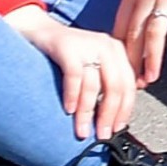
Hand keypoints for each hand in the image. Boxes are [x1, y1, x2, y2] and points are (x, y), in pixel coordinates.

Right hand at [8, 5, 136, 139]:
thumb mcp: (92, 65)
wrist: (38, 30)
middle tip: (103, 135)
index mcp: (118, 51)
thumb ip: (105, 82)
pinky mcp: (68, 47)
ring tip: (82, 131)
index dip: (125, 110)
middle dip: (110, 115)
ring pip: (94, 86)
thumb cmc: (66, 54)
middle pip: (116, 86)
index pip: (129, 85)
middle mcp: (108, 46)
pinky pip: (74, 77)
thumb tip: (115, 114)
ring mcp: (88, 45)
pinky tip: (68, 111)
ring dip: (88, 113)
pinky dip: (72, 97)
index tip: (118, 128)